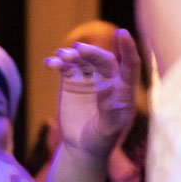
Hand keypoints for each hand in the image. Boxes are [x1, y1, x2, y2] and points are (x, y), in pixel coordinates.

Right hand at [46, 31, 137, 159]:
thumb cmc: (101, 141)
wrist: (81, 148)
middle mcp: (109, 79)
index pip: (129, 64)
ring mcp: (89, 79)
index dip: (127, 48)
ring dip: (72, 55)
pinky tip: (50, 63)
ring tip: (62, 57)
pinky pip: (65, 67)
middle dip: (91, 52)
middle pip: (103, 59)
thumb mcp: (107, 128)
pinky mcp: (72, 82)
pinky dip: (58, 63)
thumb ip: (108, 108)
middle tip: (78, 50)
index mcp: (124, 90)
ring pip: (83, 60)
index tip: (121, 33)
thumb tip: (107, 84)